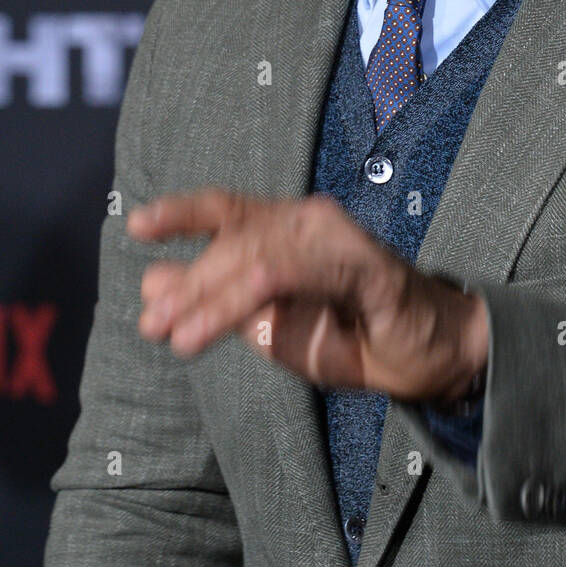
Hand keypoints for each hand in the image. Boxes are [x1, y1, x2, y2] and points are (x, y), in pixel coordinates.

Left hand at [127, 189, 488, 405]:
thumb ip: (216, 301)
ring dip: (215, 297)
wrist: (428, 357)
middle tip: (152, 324)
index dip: (180, 212)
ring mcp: (339, 238)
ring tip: (180, 336)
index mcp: (286, 228)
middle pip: (235, 240)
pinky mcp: (366, 266)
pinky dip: (262, 290)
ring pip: (260, 256)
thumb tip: (151, 282)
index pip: (226, 209)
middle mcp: (310, 220)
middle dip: (188, 283)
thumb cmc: (351, 334)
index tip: (138, 227)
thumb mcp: (269, 326)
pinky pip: (302, 272)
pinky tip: (238, 308)